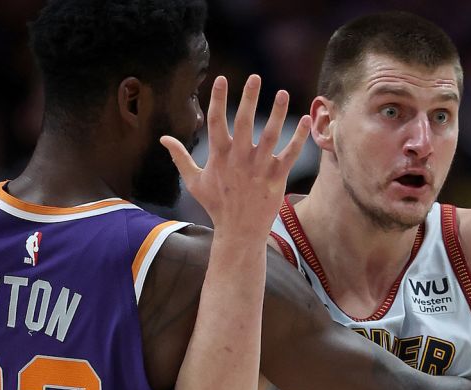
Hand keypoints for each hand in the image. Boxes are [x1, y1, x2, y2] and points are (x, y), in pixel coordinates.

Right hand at [161, 74, 310, 235]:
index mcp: (219, 156)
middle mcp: (239, 159)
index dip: (217, 99)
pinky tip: (307, 119)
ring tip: (282, 92)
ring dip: (277, 113)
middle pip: (243, 123)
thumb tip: (163, 138)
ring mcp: (259, 167)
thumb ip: (180, 157)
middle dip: (249, 98)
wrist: (239, 231)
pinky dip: (299, 137)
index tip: (221, 78)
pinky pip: (290, 154)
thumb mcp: (194, 182)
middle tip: (255, 77)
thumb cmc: (216, 205)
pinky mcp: (276, 177)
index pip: (216, 121)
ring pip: (270, 135)